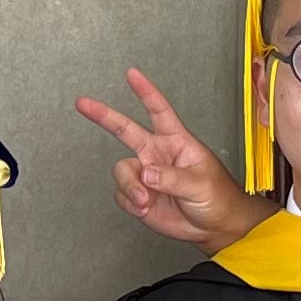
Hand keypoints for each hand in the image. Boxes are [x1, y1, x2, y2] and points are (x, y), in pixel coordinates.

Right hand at [74, 73, 273, 249]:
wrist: (214, 226)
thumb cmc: (218, 197)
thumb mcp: (201, 183)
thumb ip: (173, 178)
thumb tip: (147, 174)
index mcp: (176, 142)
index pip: (159, 111)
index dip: (145, 91)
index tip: (132, 74)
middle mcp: (157, 154)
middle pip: (125, 130)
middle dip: (103, 115)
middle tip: (83, 103)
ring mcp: (146, 175)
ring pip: (121, 172)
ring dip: (130, 187)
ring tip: (145, 200)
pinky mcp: (139, 195)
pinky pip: (122, 195)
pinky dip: (131, 203)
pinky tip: (145, 208)